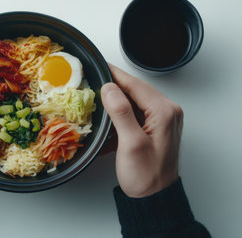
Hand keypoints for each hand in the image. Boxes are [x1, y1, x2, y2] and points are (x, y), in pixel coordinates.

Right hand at [101, 64, 182, 197]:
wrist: (154, 197)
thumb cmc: (145, 175)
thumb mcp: (131, 144)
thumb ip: (121, 113)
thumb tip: (109, 88)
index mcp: (164, 111)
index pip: (135, 84)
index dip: (114, 74)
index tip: (98, 64)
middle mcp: (166, 111)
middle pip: (135, 89)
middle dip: (113, 84)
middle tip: (92, 78)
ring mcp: (162, 118)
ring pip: (134, 99)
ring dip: (116, 98)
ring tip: (96, 94)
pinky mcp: (155, 126)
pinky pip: (136, 111)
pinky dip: (121, 111)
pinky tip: (108, 113)